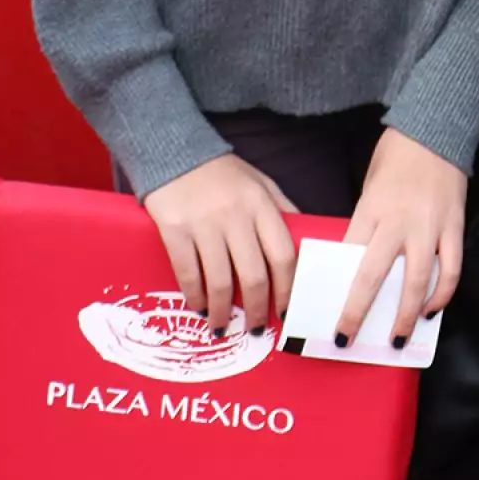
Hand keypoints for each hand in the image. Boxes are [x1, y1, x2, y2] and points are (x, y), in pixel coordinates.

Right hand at [145, 153, 298, 337]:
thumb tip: (305, 240)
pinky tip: (198, 306)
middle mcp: (236, 216)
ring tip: (222, 326)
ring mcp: (205, 224)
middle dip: (256, 309)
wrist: (173, 150)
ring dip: (222, 311)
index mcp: (262, 205)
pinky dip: (194, 295)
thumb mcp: (260, 183)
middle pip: (254, 275)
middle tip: (256, 329)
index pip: (283, 255)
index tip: (286, 311)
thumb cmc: (222, 173)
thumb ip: (281, 210)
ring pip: (219, 280)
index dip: (287, 289)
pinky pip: (188, 272)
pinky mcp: (175, 229)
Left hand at [337, 127, 467, 347]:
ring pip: (416, 281)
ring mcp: (428, 227)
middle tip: (347, 340)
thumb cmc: (396, 158)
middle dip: (357, 313)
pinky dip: (442, 293)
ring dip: (405, 315)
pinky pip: (450, 268)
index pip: (346, 257)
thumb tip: (359, 261)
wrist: (435, 130)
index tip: (321, 311)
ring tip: (397, 339)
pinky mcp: (454, 226)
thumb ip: (365, 223)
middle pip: (372, 277)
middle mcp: (396, 223)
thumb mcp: (369, 188)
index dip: (332, 287)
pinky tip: (432, 309)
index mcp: (369, 211)